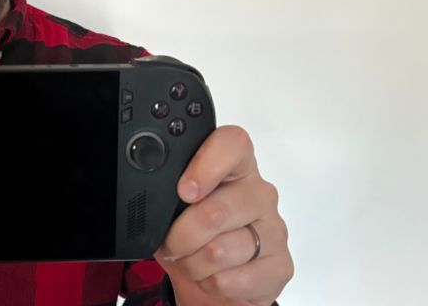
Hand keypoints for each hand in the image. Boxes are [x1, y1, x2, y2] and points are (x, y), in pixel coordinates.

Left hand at [154, 125, 292, 304]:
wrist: (217, 282)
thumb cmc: (193, 234)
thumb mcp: (172, 207)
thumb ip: (165, 191)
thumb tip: (147, 198)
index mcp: (235, 166)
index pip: (233, 144)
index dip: (206, 165)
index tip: (184, 191)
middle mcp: (258, 193)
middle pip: (215, 210)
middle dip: (180, 235)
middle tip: (171, 243)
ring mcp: (273, 229)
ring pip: (219, 250)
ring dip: (191, 263)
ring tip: (190, 259)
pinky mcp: (280, 266)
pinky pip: (231, 279)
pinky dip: (209, 282)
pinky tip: (212, 274)